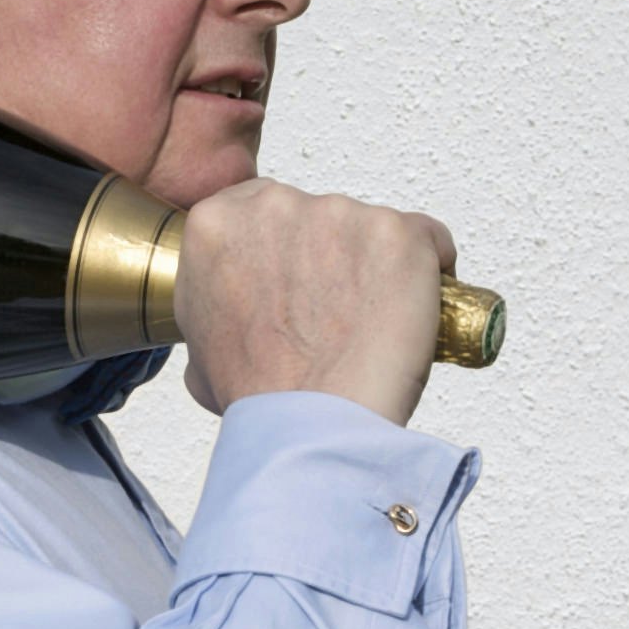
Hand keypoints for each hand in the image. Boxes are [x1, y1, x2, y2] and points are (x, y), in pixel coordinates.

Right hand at [175, 178, 454, 427]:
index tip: (299, 276)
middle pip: (317, 215)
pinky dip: (428, 271)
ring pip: (371, 229)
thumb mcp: (199, 342)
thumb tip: (241, 308)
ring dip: (376, 265)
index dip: (285, 246)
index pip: (260, 208)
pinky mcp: (399, 232)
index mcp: (217, 226)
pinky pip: (428, 241)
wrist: (310, 421)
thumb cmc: (259, 392)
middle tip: (338, 308)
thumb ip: (216, 299)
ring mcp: (341, 215)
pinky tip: (413, 310)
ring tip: (374, 321)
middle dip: (330, 254)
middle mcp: (276, 207)